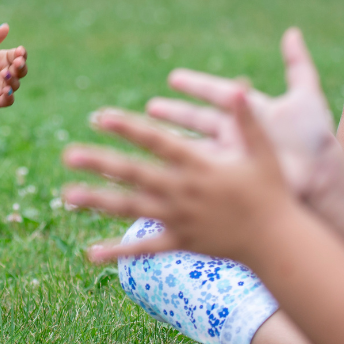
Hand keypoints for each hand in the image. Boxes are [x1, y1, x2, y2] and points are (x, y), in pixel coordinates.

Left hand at [0, 23, 27, 108]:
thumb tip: (6, 26)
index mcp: (3, 59)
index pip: (19, 55)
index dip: (22, 54)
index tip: (19, 52)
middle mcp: (5, 72)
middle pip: (21, 70)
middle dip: (21, 66)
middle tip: (16, 63)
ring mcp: (2, 86)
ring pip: (16, 84)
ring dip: (14, 79)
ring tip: (5, 74)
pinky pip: (8, 100)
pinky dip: (9, 96)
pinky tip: (6, 90)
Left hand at [63, 88, 295, 267]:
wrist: (278, 242)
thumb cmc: (272, 192)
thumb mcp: (263, 152)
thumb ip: (247, 121)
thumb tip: (238, 89)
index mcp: (199, 166)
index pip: (157, 142)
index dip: (128, 128)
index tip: (102, 116)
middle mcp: (183, 192)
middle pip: (134, 174)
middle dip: (100, 163)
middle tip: (68, 153)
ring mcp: (179, 219)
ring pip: (131, 209)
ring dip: (97, 202)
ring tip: (66, 197)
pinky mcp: (180, 243)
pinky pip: (144, 250)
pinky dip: (117, 253)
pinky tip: (89, 254)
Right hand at [147, 28, 337, 196]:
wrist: (322, 175)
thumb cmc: (314, 137)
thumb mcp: (306, 96)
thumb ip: (297, 64)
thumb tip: (292, 32)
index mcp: (248, 109)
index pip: (216, 93)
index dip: (195, 85)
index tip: (173, 78)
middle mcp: (236, 131)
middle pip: (197, 119)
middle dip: (174, 113)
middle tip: (150, 106)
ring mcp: (231, 154)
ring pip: (193, 144)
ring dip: (170, 139)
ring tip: (145, 133)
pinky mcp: (229, 175)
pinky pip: (201, 169)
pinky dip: (180, 165)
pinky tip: (159, 163)